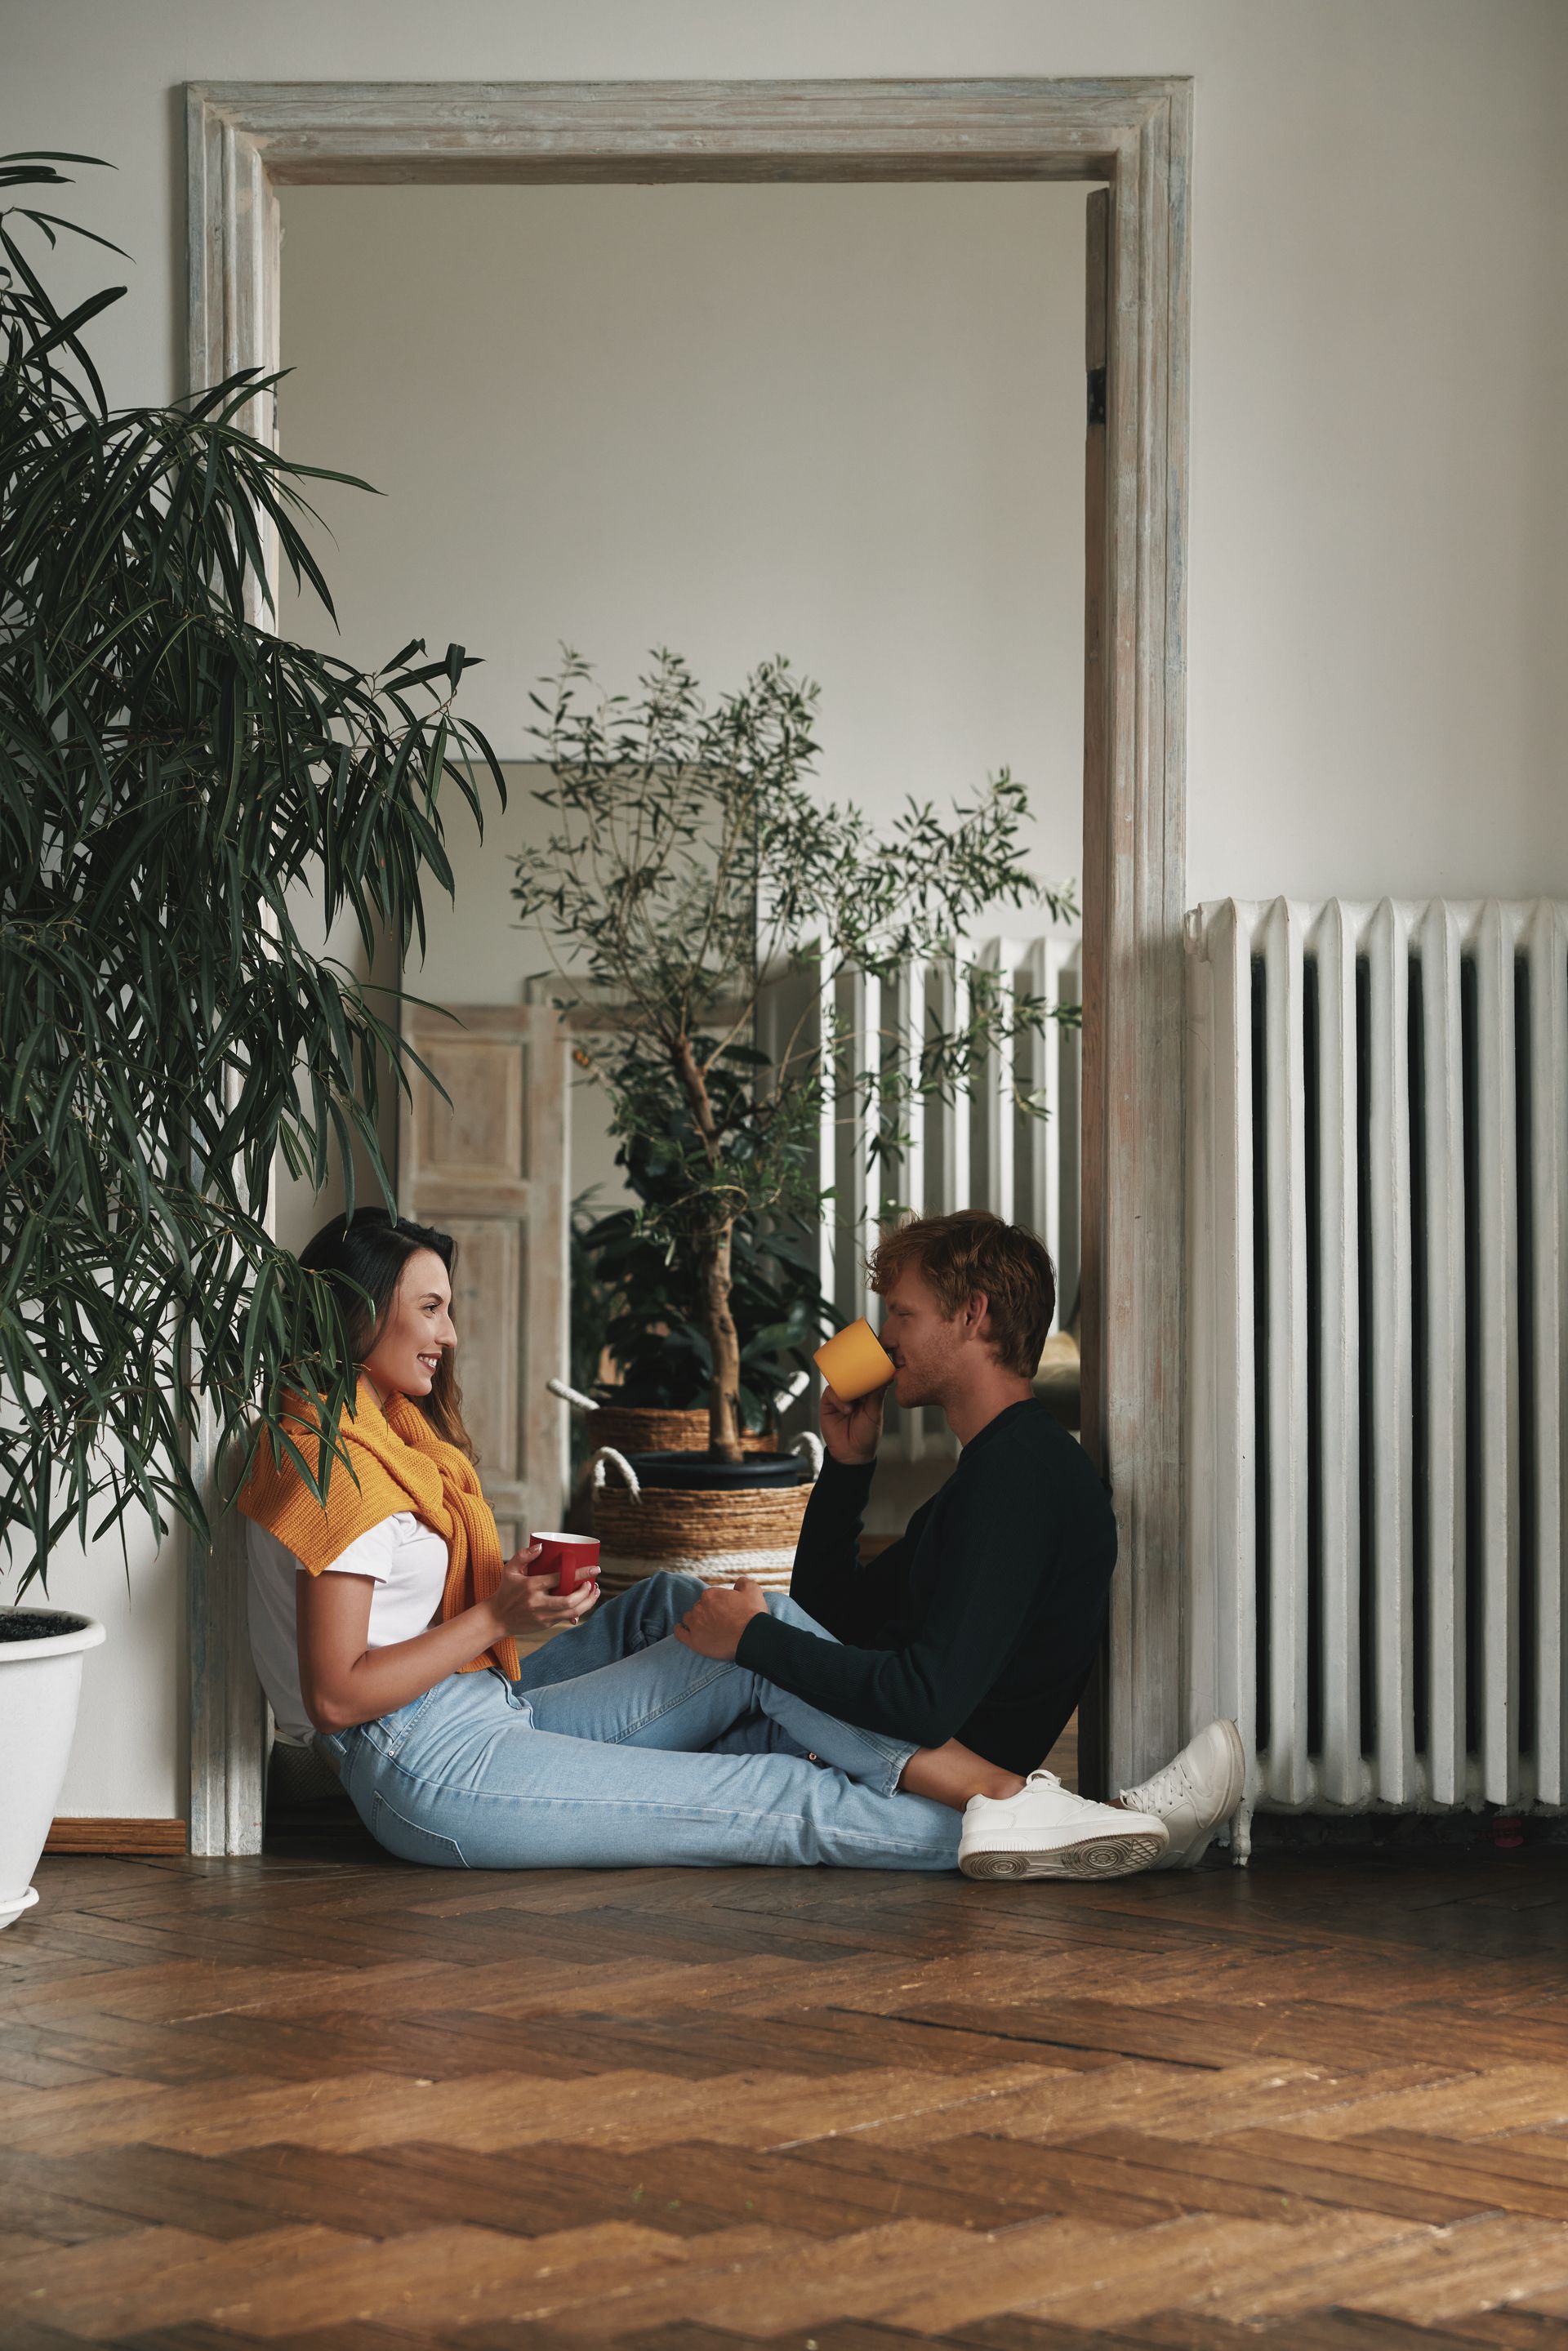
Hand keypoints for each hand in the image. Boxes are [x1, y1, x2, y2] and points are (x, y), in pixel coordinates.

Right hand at [482, 1540, 599, 1639]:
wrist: (496, 1618)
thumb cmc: (505, 1591)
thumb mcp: (510, 1570)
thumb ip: (523, 1556)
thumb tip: (542, 1546)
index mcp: (531, 1586)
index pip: (560, 1579)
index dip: (580, 1573)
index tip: (595, 1568)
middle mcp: (538, 1603)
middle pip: (570, 1600)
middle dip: (586, 1592)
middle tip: (593, 1583)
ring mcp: (542, 1616)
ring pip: (572, 1612)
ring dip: (587, 1603)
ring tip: (594, 1592)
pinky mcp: (545, 1625)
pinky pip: (566, 1619)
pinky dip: (578, 1611)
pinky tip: (584, 1603)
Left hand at [673, 1577, 767, 1660]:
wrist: (751, 1638)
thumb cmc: (752, 1615)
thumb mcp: (752, 1590)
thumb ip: (743, 1582)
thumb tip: (738, 1582)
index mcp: (710, 1595)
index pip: (709, 1596)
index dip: (717, 1603)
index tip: (724, 1610)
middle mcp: (699, 1608)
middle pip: (699, 1607)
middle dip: (706, 1612)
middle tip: (718, 1620)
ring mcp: (695, 1625)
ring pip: (689, 1618)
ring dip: (694, 1620)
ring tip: (702, 1626)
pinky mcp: (693, 1641)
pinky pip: (680, 1633)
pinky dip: (679, 1630)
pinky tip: (680, 1629)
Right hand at [819, 1379, 885, 1465]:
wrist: (852, 1454)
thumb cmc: (866, 1436)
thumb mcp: (875, 1415)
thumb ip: (877, 1397)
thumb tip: (884, 1379)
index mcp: (867, 1395)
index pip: (867, 1378)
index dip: (871, 1372)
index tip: (876, 1368)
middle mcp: (853, 1394)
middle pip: (852, 1377)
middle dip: (857, 1376)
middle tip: (862, 1380)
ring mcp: (840, 1397)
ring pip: (840, 1382)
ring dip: (847, 1389)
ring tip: (855, 1402)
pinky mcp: (828, 1404)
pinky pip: (830, 1393)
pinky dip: (838, 1399)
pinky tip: (847, 1410)